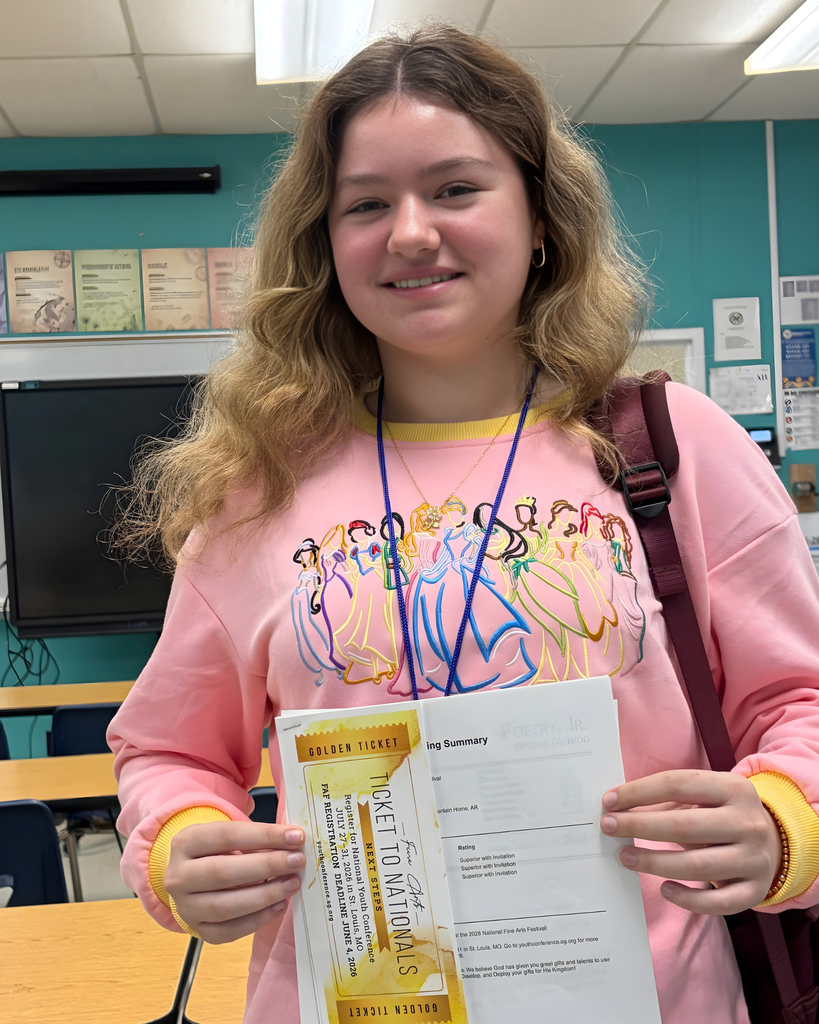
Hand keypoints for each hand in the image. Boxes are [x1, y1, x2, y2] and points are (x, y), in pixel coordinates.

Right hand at [164, 821, 304, 942]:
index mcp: (185, 842)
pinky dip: (257, 920)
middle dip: (267, 866)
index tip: (296, 836)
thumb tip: (292, 842)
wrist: (191, 878)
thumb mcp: (228, 835)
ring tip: (292, 883)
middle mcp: (178, 876)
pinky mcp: (197, 930)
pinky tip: (279, 905)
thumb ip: (255, 838)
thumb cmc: (218, 851)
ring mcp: (184, 907)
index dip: (264, 836)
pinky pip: (228, 931)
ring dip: (265, 895)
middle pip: (223, 873)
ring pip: (225, 906)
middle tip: (297, 861)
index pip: (227, 836)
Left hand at [600, 770, 781, 914]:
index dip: (639, 792)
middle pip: (683, 826)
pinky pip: (717, 902)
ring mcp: (755, 860)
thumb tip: (619, 806)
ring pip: (697, 866)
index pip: (678, 784)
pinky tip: (664, 889)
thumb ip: (672, 797)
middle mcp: (748, 823)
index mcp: (734, 788)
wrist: (776, 841)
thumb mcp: (709, 794)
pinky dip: (688, 899)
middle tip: (608, 828)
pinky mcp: (755, 891)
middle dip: (638, 826)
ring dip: (654, 862)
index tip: (609, 801)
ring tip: (625, 857)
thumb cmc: (724, 813)